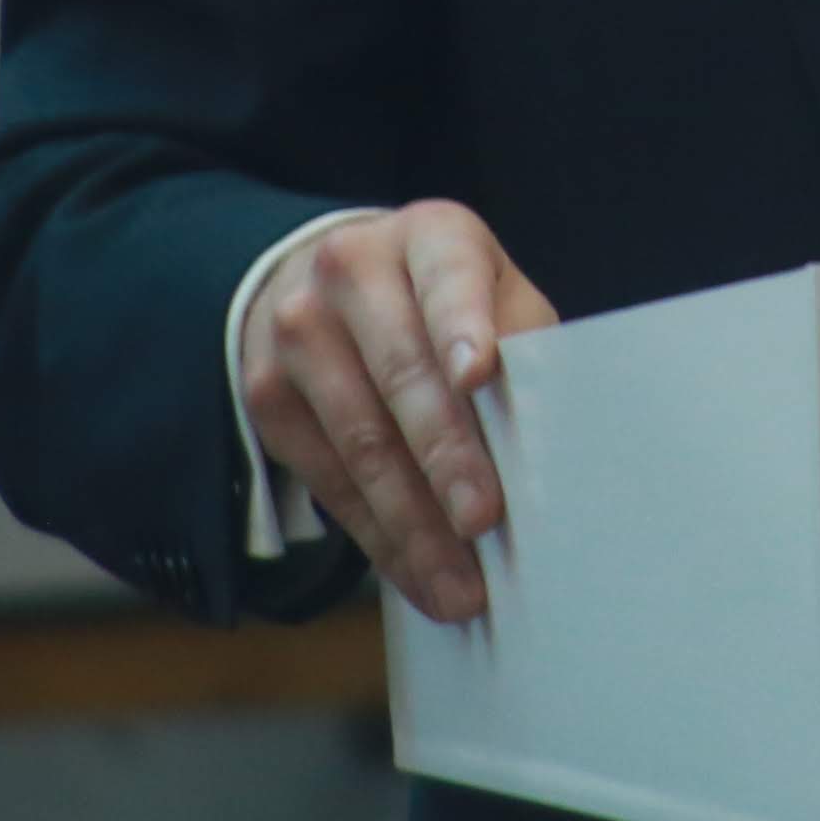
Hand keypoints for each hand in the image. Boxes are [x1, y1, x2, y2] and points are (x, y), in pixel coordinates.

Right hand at [239, 199, 558, 621]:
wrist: (332, 285)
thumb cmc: (445, 301)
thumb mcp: (493, 293)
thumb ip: (520, 344)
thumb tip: (553, 444)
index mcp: (429, 235)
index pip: (448, 276)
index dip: (463, 325)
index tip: (480, 376)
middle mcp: (352, 270)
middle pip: (402, 374)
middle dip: (446, 458)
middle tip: (483, 522)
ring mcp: (298, 331)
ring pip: (360, 440)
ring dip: (414, 524)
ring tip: (460, 585)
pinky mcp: (266, 394)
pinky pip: (330, 479)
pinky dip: (380, 536)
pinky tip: (417, 572)